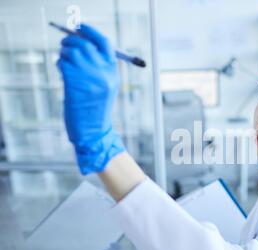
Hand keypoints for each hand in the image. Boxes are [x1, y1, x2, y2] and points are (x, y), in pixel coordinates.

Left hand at [57, 24, 124, 174]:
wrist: (94, 131)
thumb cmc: (96, 109)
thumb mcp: (105, 86)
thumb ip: (98, 65)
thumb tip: (81, 42)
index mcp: (113, 72)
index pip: (105, 43)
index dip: (91, 32)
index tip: (80, 27)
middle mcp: (103, 73)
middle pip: (85, 44)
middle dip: (71, 41)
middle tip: (64, 45)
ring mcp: (89, 78)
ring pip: (71, 52)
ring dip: (64, 55)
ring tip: (66, 66)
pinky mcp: (75, 84)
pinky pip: (63, 64)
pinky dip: (60, 66)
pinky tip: (63, 75)